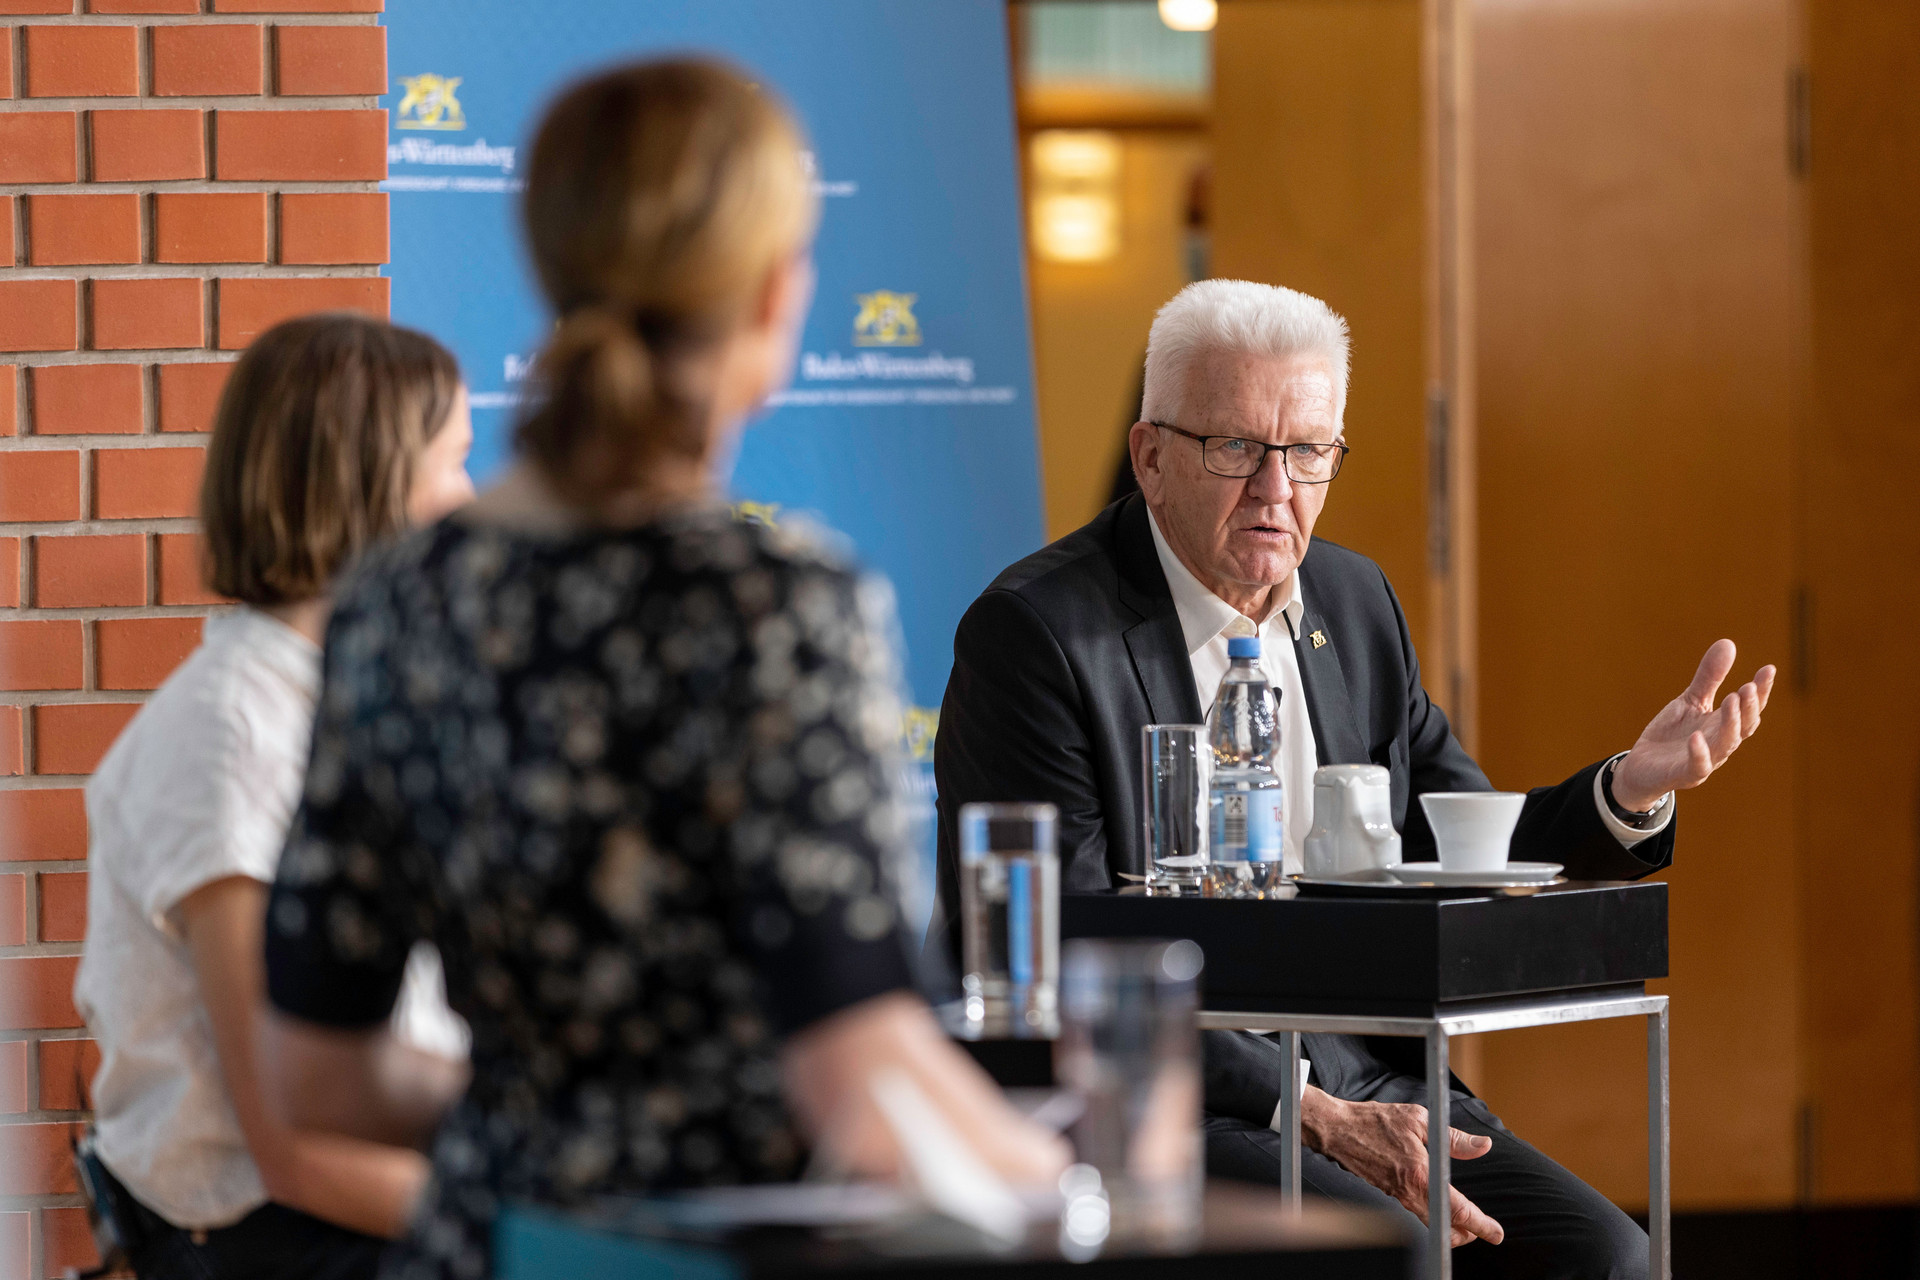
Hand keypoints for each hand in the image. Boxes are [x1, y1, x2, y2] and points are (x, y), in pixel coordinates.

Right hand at [1301, 1088, 1503, 1246]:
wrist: (1338, 1129)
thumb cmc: (1376, 1121)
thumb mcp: (1420, 1120)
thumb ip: (1454, 1138)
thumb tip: (1482, 1146)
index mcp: (1421, 1174)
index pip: (1458, 1209)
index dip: (1481, 1225)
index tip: (1495, 1233)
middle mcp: (1409, 1192)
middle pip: (1445, 1228)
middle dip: (1467, 1234)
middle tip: (1483, 1229)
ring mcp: (1398, 1196)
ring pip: (1431, 1223)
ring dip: (1451, 1225)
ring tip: (1467, 1221)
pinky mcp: (1389, 1194)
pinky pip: (1417, 1213)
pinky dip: (1434, 1215)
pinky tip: (1439, 1204)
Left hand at [1611, 639, 1775, 810]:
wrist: (1642, 766)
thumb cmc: (1672, 734)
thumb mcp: (1690, 701)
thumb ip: (1709, 677)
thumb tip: (1729, 642)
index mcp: (1724, 725)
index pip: (1749, 708)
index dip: (1761, 691)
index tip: (1768, 669)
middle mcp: (1720, 743)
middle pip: (1743, 726)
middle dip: (1748, 707)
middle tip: (1748, 686)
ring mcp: (1705, 760)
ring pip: (1726, 744)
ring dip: (1730, 722)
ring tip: (1730, 699)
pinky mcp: (1684, 773)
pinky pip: (1697, 765)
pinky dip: (1699, 752)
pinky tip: (1696, 737)